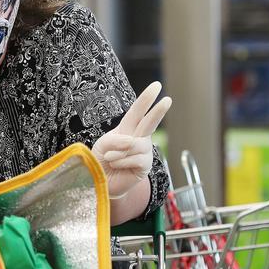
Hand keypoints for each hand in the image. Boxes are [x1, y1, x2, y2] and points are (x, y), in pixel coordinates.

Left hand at [91, 81, 171, 198]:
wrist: (101, 182)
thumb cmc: (100, 160)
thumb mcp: (102, 144)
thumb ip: (115, 139)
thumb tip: (132, 141)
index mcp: (127, 129)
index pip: (137, 111)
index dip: (146, 98)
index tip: (156, 86)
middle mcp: (139, 138)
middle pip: (149, 122)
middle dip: (158, 111)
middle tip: (167, 99)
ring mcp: (144, 152)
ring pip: (135, 145)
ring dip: (118, 153)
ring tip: (110, 159)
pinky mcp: (145, 166)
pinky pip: (134, 159)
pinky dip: (121, 162)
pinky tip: (117, 166)